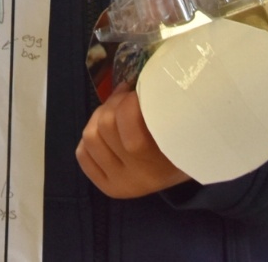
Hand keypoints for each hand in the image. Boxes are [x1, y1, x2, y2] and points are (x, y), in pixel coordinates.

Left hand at [75, 82, 189, 198]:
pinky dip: (90, 137)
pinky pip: (82, 154)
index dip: (129, 100)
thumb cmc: (185, 139)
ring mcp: (118, 182)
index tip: (138, 90)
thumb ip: (158, 107)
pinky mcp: (105, 185)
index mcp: (159, 162)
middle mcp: (136, 177)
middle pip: (106, 125)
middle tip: (127, 95)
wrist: (185, 170)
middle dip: (114, 102)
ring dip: (100, 117)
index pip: (129, 125)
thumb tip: (133, 81)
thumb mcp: (179, 124)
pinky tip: (106, 132)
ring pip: (90, 137)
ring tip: (115, 110)